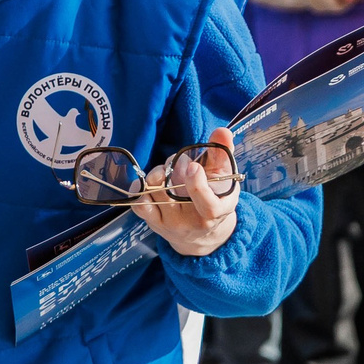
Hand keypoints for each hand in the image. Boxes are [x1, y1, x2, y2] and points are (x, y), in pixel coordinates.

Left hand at [127, 127, 240, 257]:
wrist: (201, 232)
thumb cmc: (215, 196)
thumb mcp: (224, 177)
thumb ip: (222, 153)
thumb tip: (222, 131)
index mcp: (216, 211)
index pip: (207, 206)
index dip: (198, 186)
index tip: (194, 167)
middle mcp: (191, 221)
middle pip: (174, 191)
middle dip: (176, 168)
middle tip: (184, 162)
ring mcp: (170, 224)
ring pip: (154, 192)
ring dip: (159, 173)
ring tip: (169, 170)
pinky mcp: (154, 223)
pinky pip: (139, 204)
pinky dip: (138, 188)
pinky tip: (149, 180)